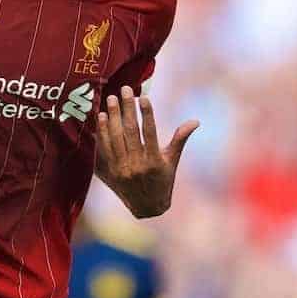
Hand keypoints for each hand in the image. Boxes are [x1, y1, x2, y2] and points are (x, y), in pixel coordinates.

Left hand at [95, 86, 197, 217]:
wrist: (146, 207)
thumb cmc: (163, 180)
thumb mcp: (173, 161)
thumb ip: (180, 139)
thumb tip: (195, 121)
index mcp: (154, 162)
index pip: (150, 133)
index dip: (147, 114)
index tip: (143, 97)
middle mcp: (137, 165)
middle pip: (130, 132)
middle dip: (127, 108)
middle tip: (124, 89)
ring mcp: (121, 169)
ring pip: (115, 138)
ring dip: (112, 117)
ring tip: (110, 99)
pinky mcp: (110, 172)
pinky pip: (104, 148)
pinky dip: (101, 132)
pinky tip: (101, 117)